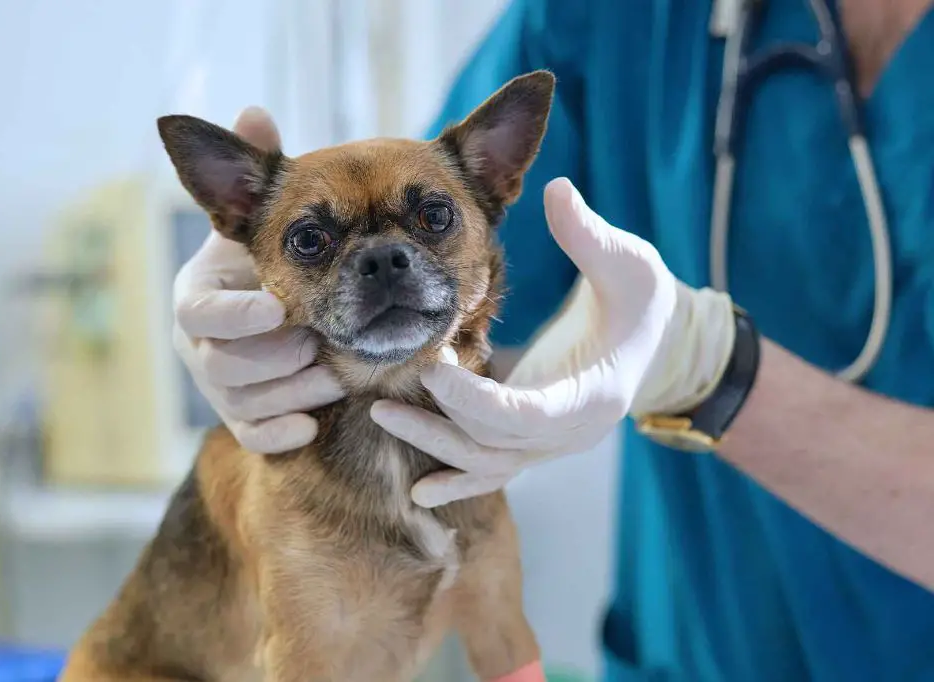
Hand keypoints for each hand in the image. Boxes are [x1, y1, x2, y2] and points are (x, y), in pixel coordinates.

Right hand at [173, 107, 344, 452]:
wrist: (269, 317)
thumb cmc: (266, 258)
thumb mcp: (262, 216)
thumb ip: (259, 172)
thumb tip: (255, 113)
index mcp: (197, 295)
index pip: (197, 313)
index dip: (234, 315)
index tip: (277, 309)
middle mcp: (199, 346)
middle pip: (219, 367)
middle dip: (274, 359)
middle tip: (321, 347)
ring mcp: (219, 387)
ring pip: (242, 403)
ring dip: (292, 391)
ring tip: (338, 376)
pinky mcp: (243, 417)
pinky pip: (252, 437)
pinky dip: (282, 434)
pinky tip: (314, 425)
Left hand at [370, 178, 735, 506]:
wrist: (652, 341)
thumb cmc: (641, 301)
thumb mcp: (631, 264)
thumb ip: (592, 236)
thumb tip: (557, 192)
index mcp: (596, 397)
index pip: (528, 415)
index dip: (476, 400)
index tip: (432, 369)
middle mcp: (570, 433)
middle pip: (494, 444)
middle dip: (439, 419)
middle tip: (384, 390)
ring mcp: (550, 444)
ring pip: (485, 463)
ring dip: (433, 444)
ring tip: (380, 412)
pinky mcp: (530, 440)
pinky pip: (490, 469)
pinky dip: (455, 480)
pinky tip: (417, 491)